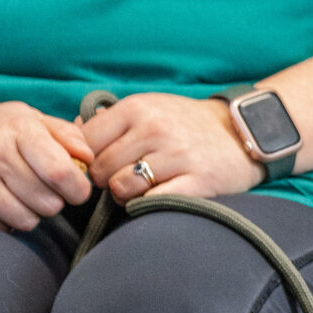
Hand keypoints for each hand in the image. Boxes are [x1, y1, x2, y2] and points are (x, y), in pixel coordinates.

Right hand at [0, 101, 92, 230]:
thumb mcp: (29, 120)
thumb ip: (67, 135)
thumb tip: (89, 158)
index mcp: (18, 127)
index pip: (61, 173)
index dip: (78, 190)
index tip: (75, 191)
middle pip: (48, 203)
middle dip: (53, 203)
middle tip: (39, 191)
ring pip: (26, 220)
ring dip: (30, 215)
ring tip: (17, 195)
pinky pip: (0, 226)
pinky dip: (4, 221)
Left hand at [81, 92, 261, 202]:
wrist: (242, 132)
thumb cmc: (187, 124)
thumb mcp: (149, 108)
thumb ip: (112, 120)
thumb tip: (70, 132)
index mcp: (137, 108)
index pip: (86, 141)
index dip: (86, 159)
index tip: (98, 166)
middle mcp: (155, 129)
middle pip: (102, 169)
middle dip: (105, 181)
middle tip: (119, 182)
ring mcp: (177, 156)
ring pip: (123, 188)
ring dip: (125, 196)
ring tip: (137, 190)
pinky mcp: (198, 181)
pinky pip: (154, 201)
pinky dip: (148, 204)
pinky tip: (156, 197)